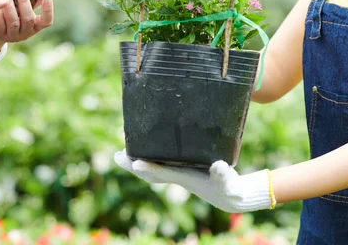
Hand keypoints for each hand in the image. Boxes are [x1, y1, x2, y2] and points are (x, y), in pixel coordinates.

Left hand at [0, 0, 53, 58]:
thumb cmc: (15, 14)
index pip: (46, 21)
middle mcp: (26, 33)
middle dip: (24, 2)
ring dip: (10, 6)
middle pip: (28, 19)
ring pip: (13, 22)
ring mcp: (12, 36)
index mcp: (36, 25)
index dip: (48, 10)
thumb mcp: (27, 6)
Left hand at [114, 150, 273, 212]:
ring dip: (136, 162)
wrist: (230, 196)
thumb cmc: (229, 187)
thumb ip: (223, 174)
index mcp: (186, 177)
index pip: (163, 172)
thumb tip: (218, 166)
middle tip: (117, 156)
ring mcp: (178, 173)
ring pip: (152, 170)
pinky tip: (147, 150)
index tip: (134, 163)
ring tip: (123, 154)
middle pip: (150, 173)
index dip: (149, 168)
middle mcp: (178, 176)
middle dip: (133, 165)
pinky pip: (159, 164)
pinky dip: (149, 159)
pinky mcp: (181, 170)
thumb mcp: (228, 181)